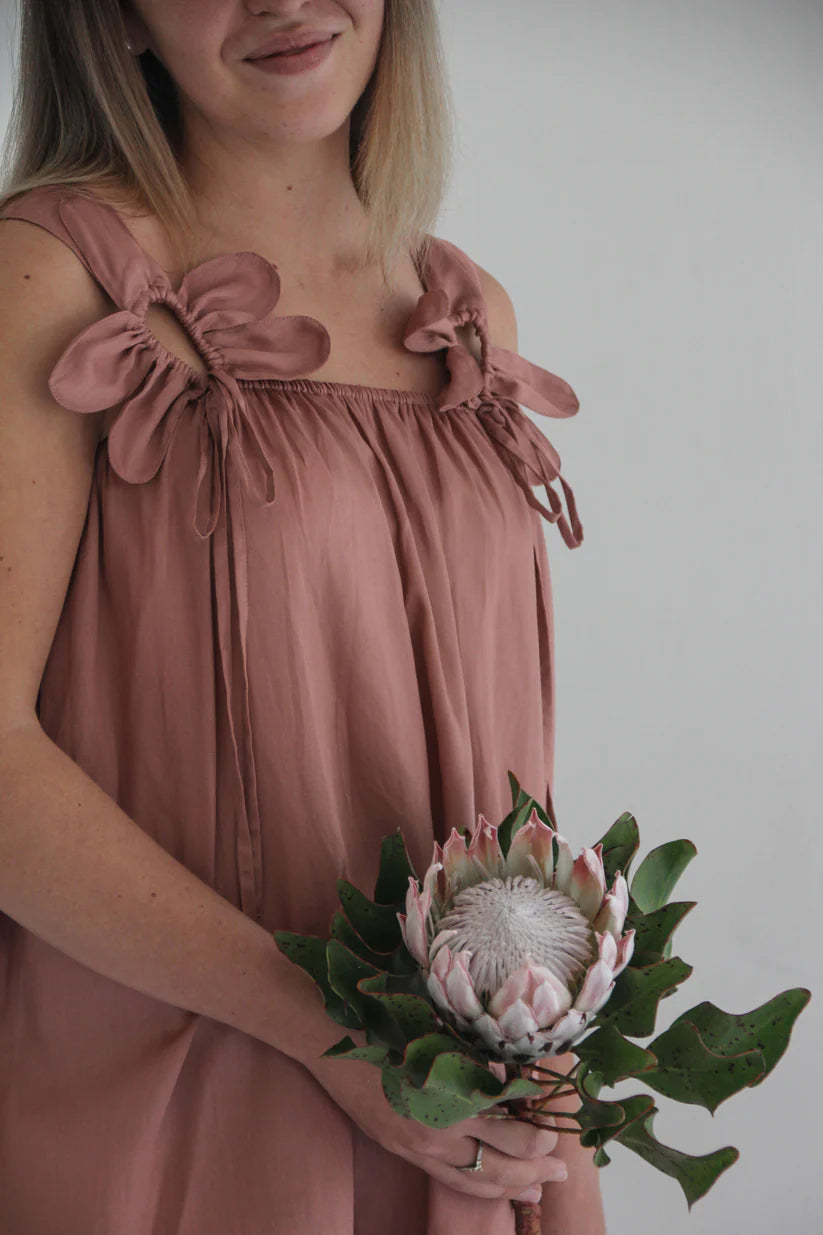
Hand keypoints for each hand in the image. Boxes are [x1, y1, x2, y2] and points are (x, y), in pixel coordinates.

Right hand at [306, 1052, 567, 1203]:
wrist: (327, 1032)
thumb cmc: (387, 1017)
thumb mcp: (440, 1030)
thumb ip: (477, 1058)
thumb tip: (514, 1076)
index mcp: (450, 1099)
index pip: (510, 1133)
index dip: (538, 1136)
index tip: (556, 1129)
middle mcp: (435, 1133)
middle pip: (498, 1166)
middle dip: (535, 1169)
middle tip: (563, 1168)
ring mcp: (414, 1146)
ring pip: (473, 1181)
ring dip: (509, 1186)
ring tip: (537, 1187)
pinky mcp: (398, 1147)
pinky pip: (446, 1179)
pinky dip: (474, 1186)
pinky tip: (491, 1185)